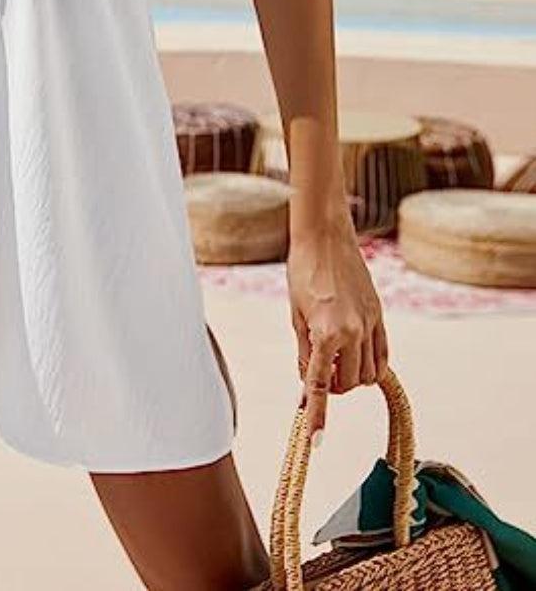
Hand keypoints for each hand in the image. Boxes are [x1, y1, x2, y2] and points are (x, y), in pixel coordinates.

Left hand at [287, 214, 389, 444]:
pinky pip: (383, 355)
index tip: (316, 442)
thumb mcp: (295, 315)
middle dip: (333, 387)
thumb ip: (303, 353)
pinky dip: (371, 364)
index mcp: (325, 332)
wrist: (325, 237)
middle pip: (348, 384)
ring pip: (369, 373)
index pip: (319, 385)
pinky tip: (355, 357)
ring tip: (333, 359)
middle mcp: (353, 331)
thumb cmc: (302, 272)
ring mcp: (371, 323)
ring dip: (351, 376)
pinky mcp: (380, 315)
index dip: (317, 416)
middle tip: (318, 373)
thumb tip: (305, 386)